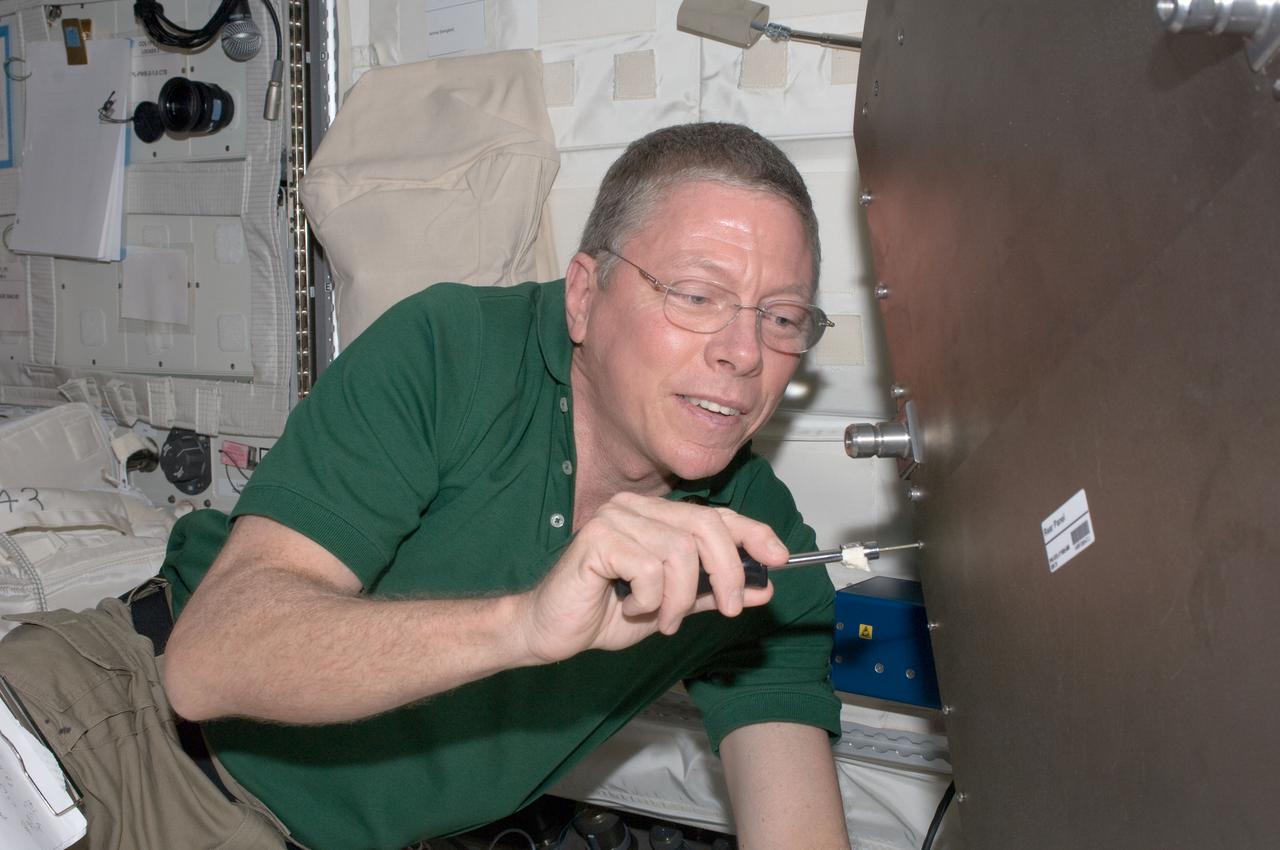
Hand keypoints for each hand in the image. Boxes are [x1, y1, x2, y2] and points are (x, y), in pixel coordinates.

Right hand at [517, 492, 785, 663]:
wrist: (552, 631)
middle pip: (705, 527)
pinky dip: (652, 599)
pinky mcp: (597, 538)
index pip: (715, 514)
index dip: (753, 532)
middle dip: (727, 572)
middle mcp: (636, 508)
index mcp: (654, 515)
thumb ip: (713, 592)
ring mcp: (615, 518)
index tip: (780, 557)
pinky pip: (650, 568)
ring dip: (681, 598)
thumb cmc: (604, 613)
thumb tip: (763, 586)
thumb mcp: (673, 606)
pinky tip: (633, 609)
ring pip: (680, 552)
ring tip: (663, 619)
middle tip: (730, 608)